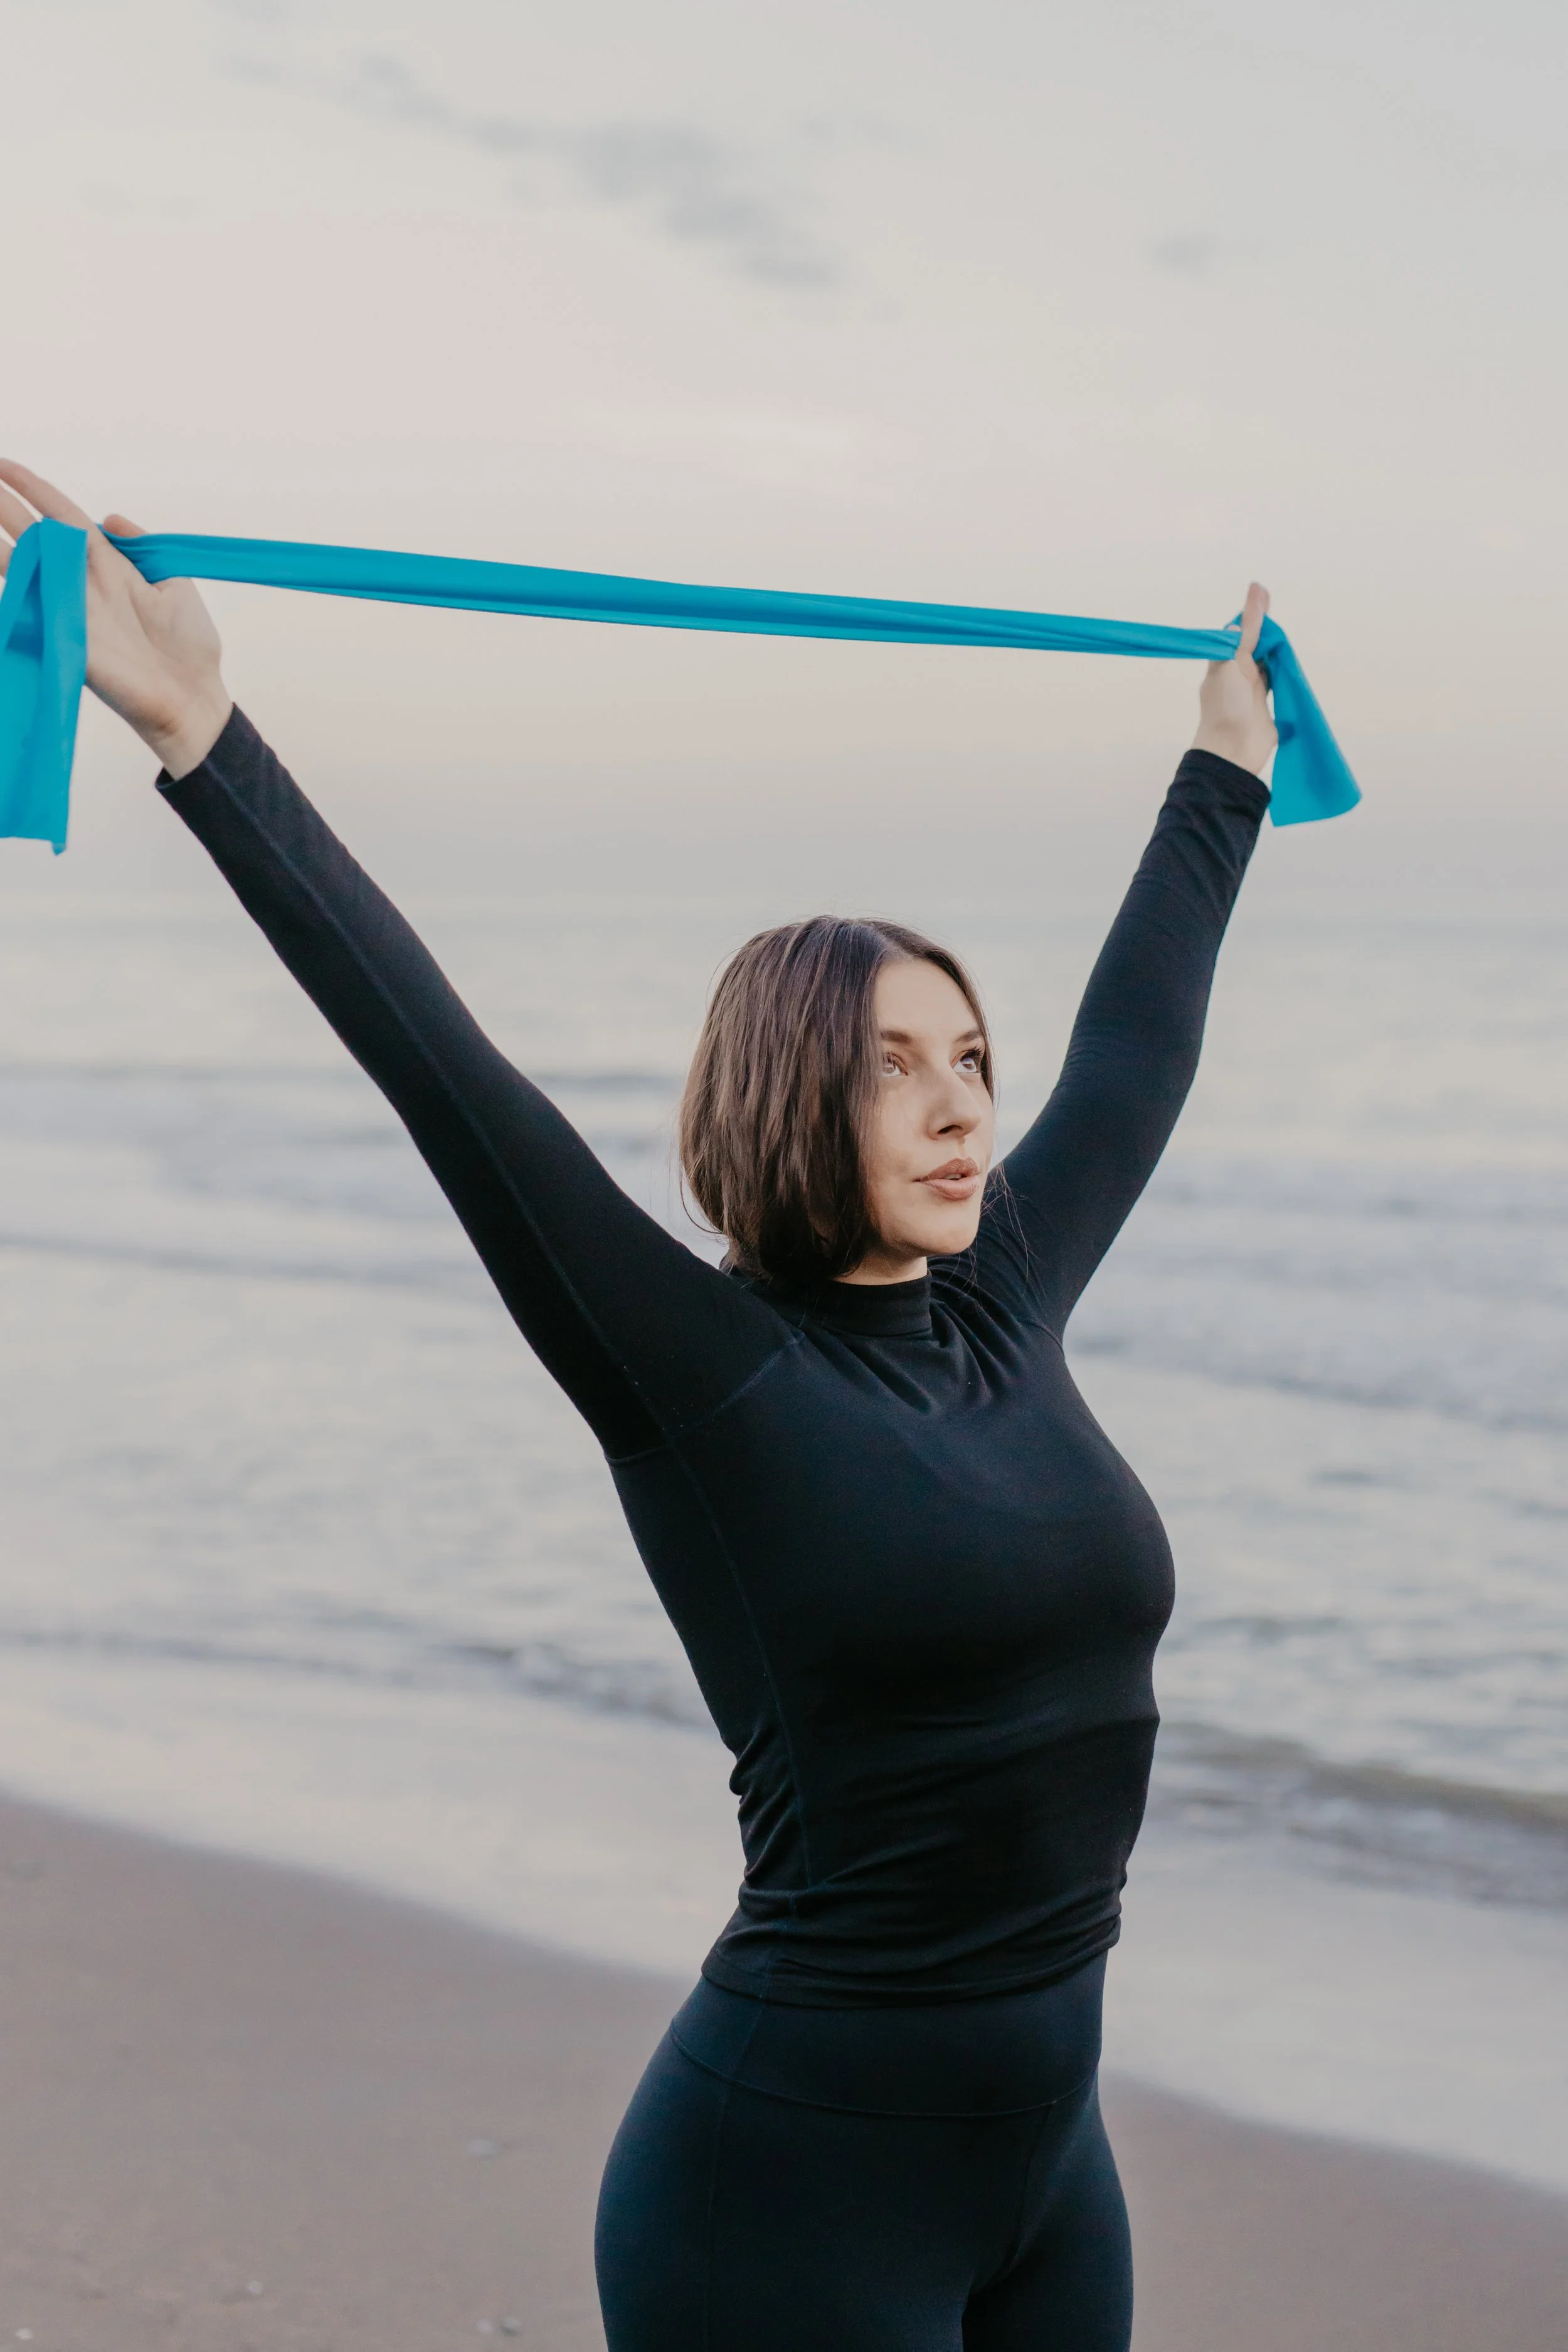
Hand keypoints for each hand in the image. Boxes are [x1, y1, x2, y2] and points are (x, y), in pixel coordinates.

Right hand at [0, 461, 231, 779]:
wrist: (193, 697)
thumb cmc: (189, 646)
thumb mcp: (174, 582)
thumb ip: (143, 547)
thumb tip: (111, 517)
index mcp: (107, 564)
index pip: (61, 514)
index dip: (34, 488)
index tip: (4, 465)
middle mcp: (81, 582)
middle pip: (31, 534)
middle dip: (2, 506)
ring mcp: (69, 609)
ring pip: (20, 566)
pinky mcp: (65, 639)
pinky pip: (25, 610)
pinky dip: (6, 594)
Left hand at [1192, 580, 1275, 775]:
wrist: (1232, 751)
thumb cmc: (1225, 708)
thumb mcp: (1230, 665)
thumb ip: (1241, 638)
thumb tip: (1242, 610)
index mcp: (1224, 662)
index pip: (1239, 631)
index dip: (1251, 613)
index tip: (1260, 591)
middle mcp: (1238, 673)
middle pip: (1255, 643)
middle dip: (1265, 626)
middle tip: (1269, 600)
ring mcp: (1253, 689)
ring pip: (1267, 660)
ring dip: (1275, 647)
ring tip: (1280, 628)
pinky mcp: (1268, 703)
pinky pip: (1278, 680)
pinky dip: (1283, 668)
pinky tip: (1288, 658)